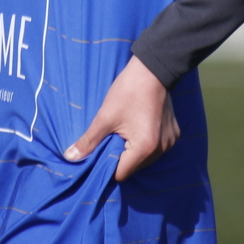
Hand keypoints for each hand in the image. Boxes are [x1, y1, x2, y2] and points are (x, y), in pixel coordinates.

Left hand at [64, 55, 178, 181]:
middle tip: (109, 140)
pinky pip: (155, 147)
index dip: (107, 166)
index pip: (121, 173)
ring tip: (123, 133)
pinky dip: (144, 143)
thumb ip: (89, 140)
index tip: (98, 154)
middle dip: (119, 158)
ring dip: (132, 151)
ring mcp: (169, 142)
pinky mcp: (173, 134)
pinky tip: (136, 127)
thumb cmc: (128, 91)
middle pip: (133, 167)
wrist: (152, 69)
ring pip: (144, 158)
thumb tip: (70, 157)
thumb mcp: (105, 117)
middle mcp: (161, 149)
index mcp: (145, 147)